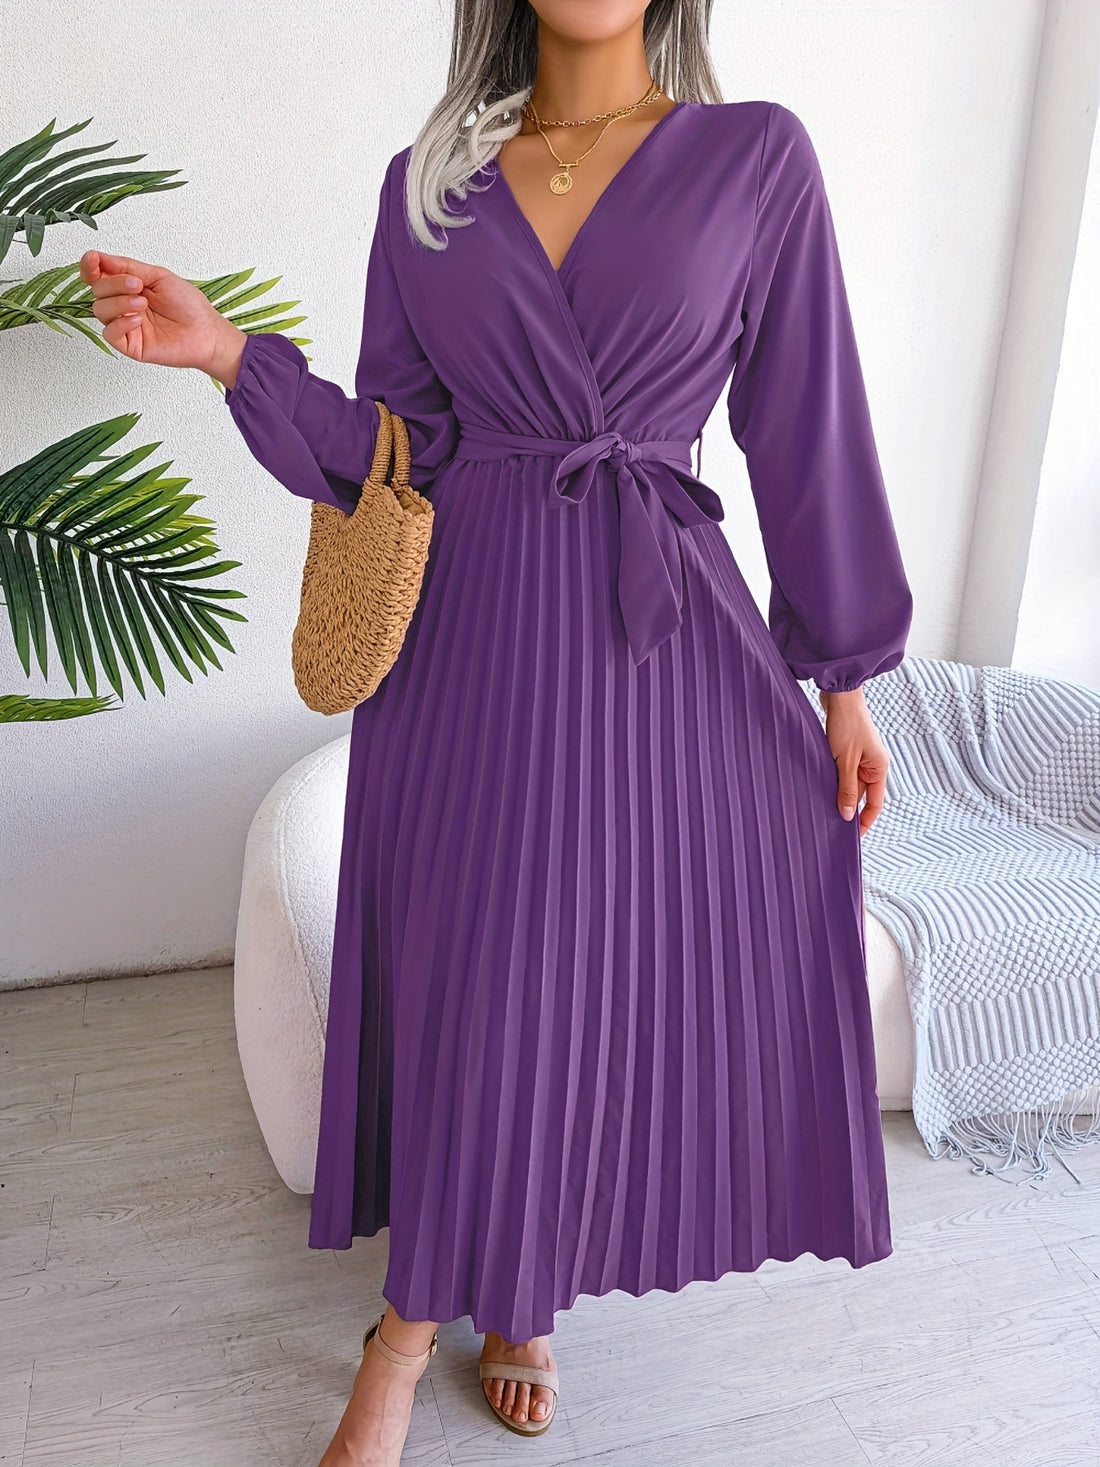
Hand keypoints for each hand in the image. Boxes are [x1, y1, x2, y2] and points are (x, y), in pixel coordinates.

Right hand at [79, 249, 246, 385]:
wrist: (206, 333)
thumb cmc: (189, 306)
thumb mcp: (159, 276)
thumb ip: (128, 267)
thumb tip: (101, 257)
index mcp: (128, 286)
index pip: (97, 274)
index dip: (89, 266)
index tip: (93, 260)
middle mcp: (123, 304)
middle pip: (97, 290)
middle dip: (114, 284)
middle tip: (138, 286)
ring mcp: (125, 325)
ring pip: (99, 310)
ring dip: (119, 303)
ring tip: (143, 303)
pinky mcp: (129, 345)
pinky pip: (109, 332)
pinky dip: (121, 323)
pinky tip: (138, 319)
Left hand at [819, 687, 890, 834]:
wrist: (840, 694)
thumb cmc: (847, 725)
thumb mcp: (845, 761)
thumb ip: (846, 788)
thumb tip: (846, 815)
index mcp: (879, 768)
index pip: (875, 803)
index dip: (865, 821)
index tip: (853, 837)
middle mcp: (873, 765)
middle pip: (860, 795)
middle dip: (846, 808)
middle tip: (829, 826)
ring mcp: (860, 757)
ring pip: (849, 783)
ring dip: (837, 793)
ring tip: (821, 809)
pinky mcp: (847, 750)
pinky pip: (842, 772)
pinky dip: (832, 780)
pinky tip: (819, 788)